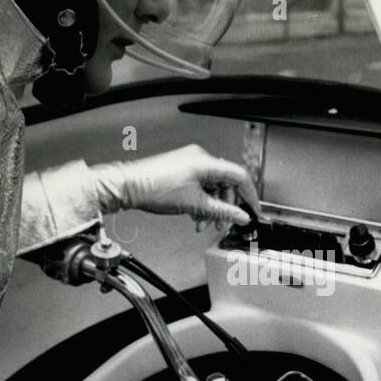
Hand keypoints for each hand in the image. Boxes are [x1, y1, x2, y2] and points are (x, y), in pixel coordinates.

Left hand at [94, 145, 257, 229]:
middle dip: (225, 206)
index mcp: (206, 162)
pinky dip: (201, 200)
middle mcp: (199, 158)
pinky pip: (200, 184)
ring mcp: (189, 162)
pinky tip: (194, 214)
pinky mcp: (181, 169)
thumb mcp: (195, 205)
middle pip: (226, 183)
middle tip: (222, 222)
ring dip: (212, 206)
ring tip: (204, 222)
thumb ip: (221, 211)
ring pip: (212, 186)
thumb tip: (240, 216)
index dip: (249, 195)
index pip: (240, 176)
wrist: (128, 186)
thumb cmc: (154, 189)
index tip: (252, 210)